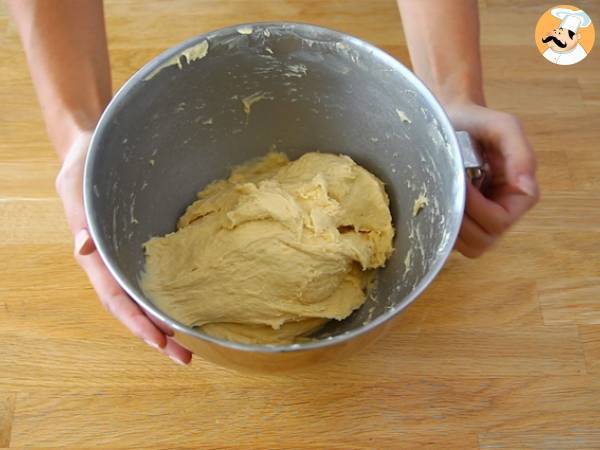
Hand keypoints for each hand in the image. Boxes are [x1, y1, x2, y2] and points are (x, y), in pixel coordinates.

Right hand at [55, 130, 191, 364]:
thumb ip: (79, 218)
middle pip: (136, 308)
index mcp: (98, 258)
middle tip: (185, 358)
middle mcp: (116, 263)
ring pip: (149, 297)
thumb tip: (83, 250)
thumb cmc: (85, 167)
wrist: (98, 149)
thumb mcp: (76, 187)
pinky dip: (173, 293)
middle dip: (158, 335)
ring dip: (167, 321)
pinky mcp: (147, 245)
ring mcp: (131, 257)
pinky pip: (160, 274)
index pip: (116, 300)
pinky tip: (192, 302)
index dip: (137, 323)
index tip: (160, 344)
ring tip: (193, 342)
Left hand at [445, 103, 538, 257]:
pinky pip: (451, 242)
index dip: (477, 209)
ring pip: (467, 246)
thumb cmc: (475, 122)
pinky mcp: (461, 224)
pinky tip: (434, 203)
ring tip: (440, 195)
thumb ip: (519, 152)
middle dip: (460, 218)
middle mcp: (503, 213)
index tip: (462, 184)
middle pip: (483, 241)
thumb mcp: (502, 126)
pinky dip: (439, 228)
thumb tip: (525, 185)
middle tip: (446, 190)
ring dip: (448, 224)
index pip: (500, 222)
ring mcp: (481, 222)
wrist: (448, 121)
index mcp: (519, 195)